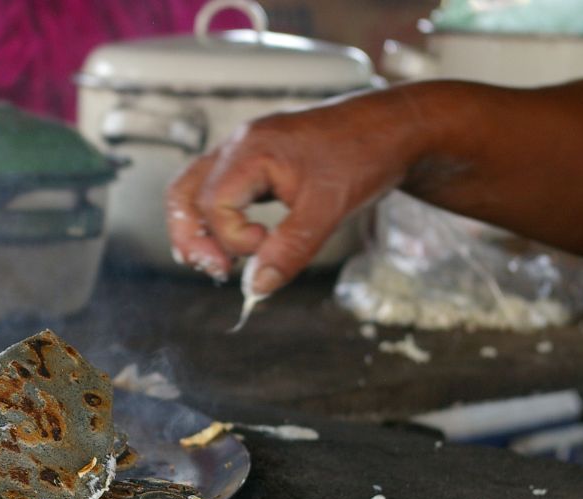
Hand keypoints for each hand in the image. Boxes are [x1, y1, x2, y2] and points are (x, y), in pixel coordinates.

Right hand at [166, 88, 421, 294]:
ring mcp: (246, 151)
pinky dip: (216, 217)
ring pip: (194, 189)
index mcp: (252, 149)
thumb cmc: (367, 153)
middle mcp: (241, 146)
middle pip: (186, 194)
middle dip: (194, 237)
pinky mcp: (258, 161)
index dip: (234, 238)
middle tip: (217, 269)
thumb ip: (291, 249)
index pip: (213, 204)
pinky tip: (234, 240)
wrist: (396, 128)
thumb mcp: (330, 208)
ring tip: (214, 260)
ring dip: (197, 228)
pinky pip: (218, 188)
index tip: (266, 247)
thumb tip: (258, 285)